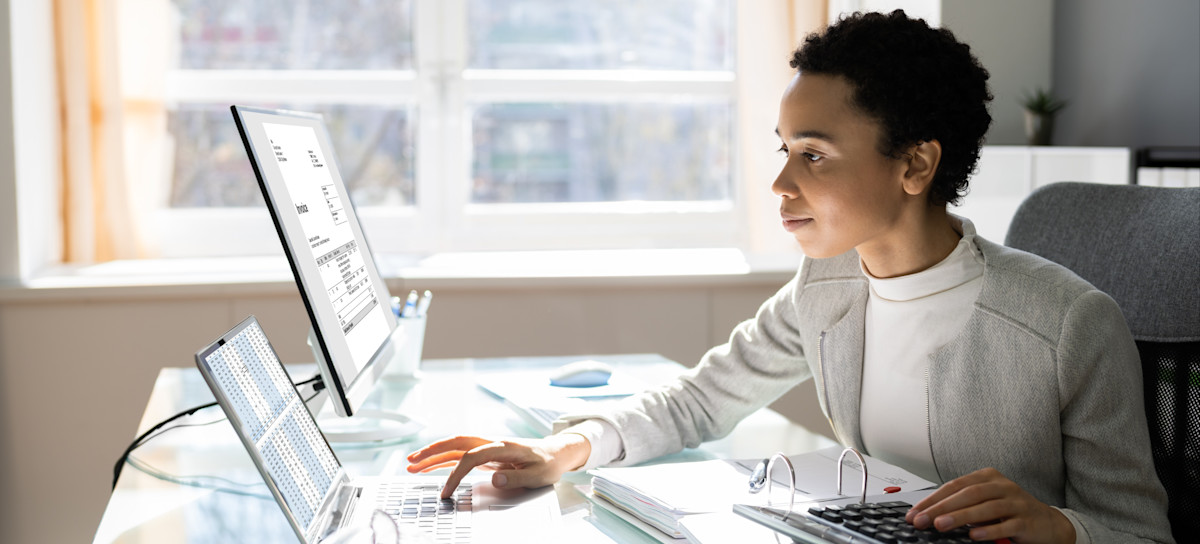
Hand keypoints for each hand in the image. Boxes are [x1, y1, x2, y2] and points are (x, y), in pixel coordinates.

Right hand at [405, 434, 590, 498]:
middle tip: (411, 462)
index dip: (455, 474)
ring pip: (455, 447)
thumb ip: (515, 477)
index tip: (446, 492)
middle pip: (456, 443)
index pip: (471, 457)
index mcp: (503, 446)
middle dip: (432, 451)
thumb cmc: (548, 463)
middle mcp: (492, 443)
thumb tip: (494, 480)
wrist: (556, 453)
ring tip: (411, 464)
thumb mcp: (537, 474)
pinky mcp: (486, 454)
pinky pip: (460, 455)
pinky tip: (430, 466)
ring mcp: (487, 447)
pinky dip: (444, 460)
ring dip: (433, 454)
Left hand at [905, 468, 1074, 542]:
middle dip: (940, 508)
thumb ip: (963, 505)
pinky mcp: (1026, 520)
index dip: (933, 499)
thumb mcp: (986, 502)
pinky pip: (1005, 524)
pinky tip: (974, 535)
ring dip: (960, 517)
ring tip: (940, 526)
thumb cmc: (1011, 511)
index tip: (915, 513)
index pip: (954, 486)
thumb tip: (930, 516)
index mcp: (988, 477)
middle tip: (922, 521)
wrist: (1048, 524)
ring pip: (984, 507)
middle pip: (967, 494)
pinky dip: (988, 530)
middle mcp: (1001, 486)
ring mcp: (1015, 502)